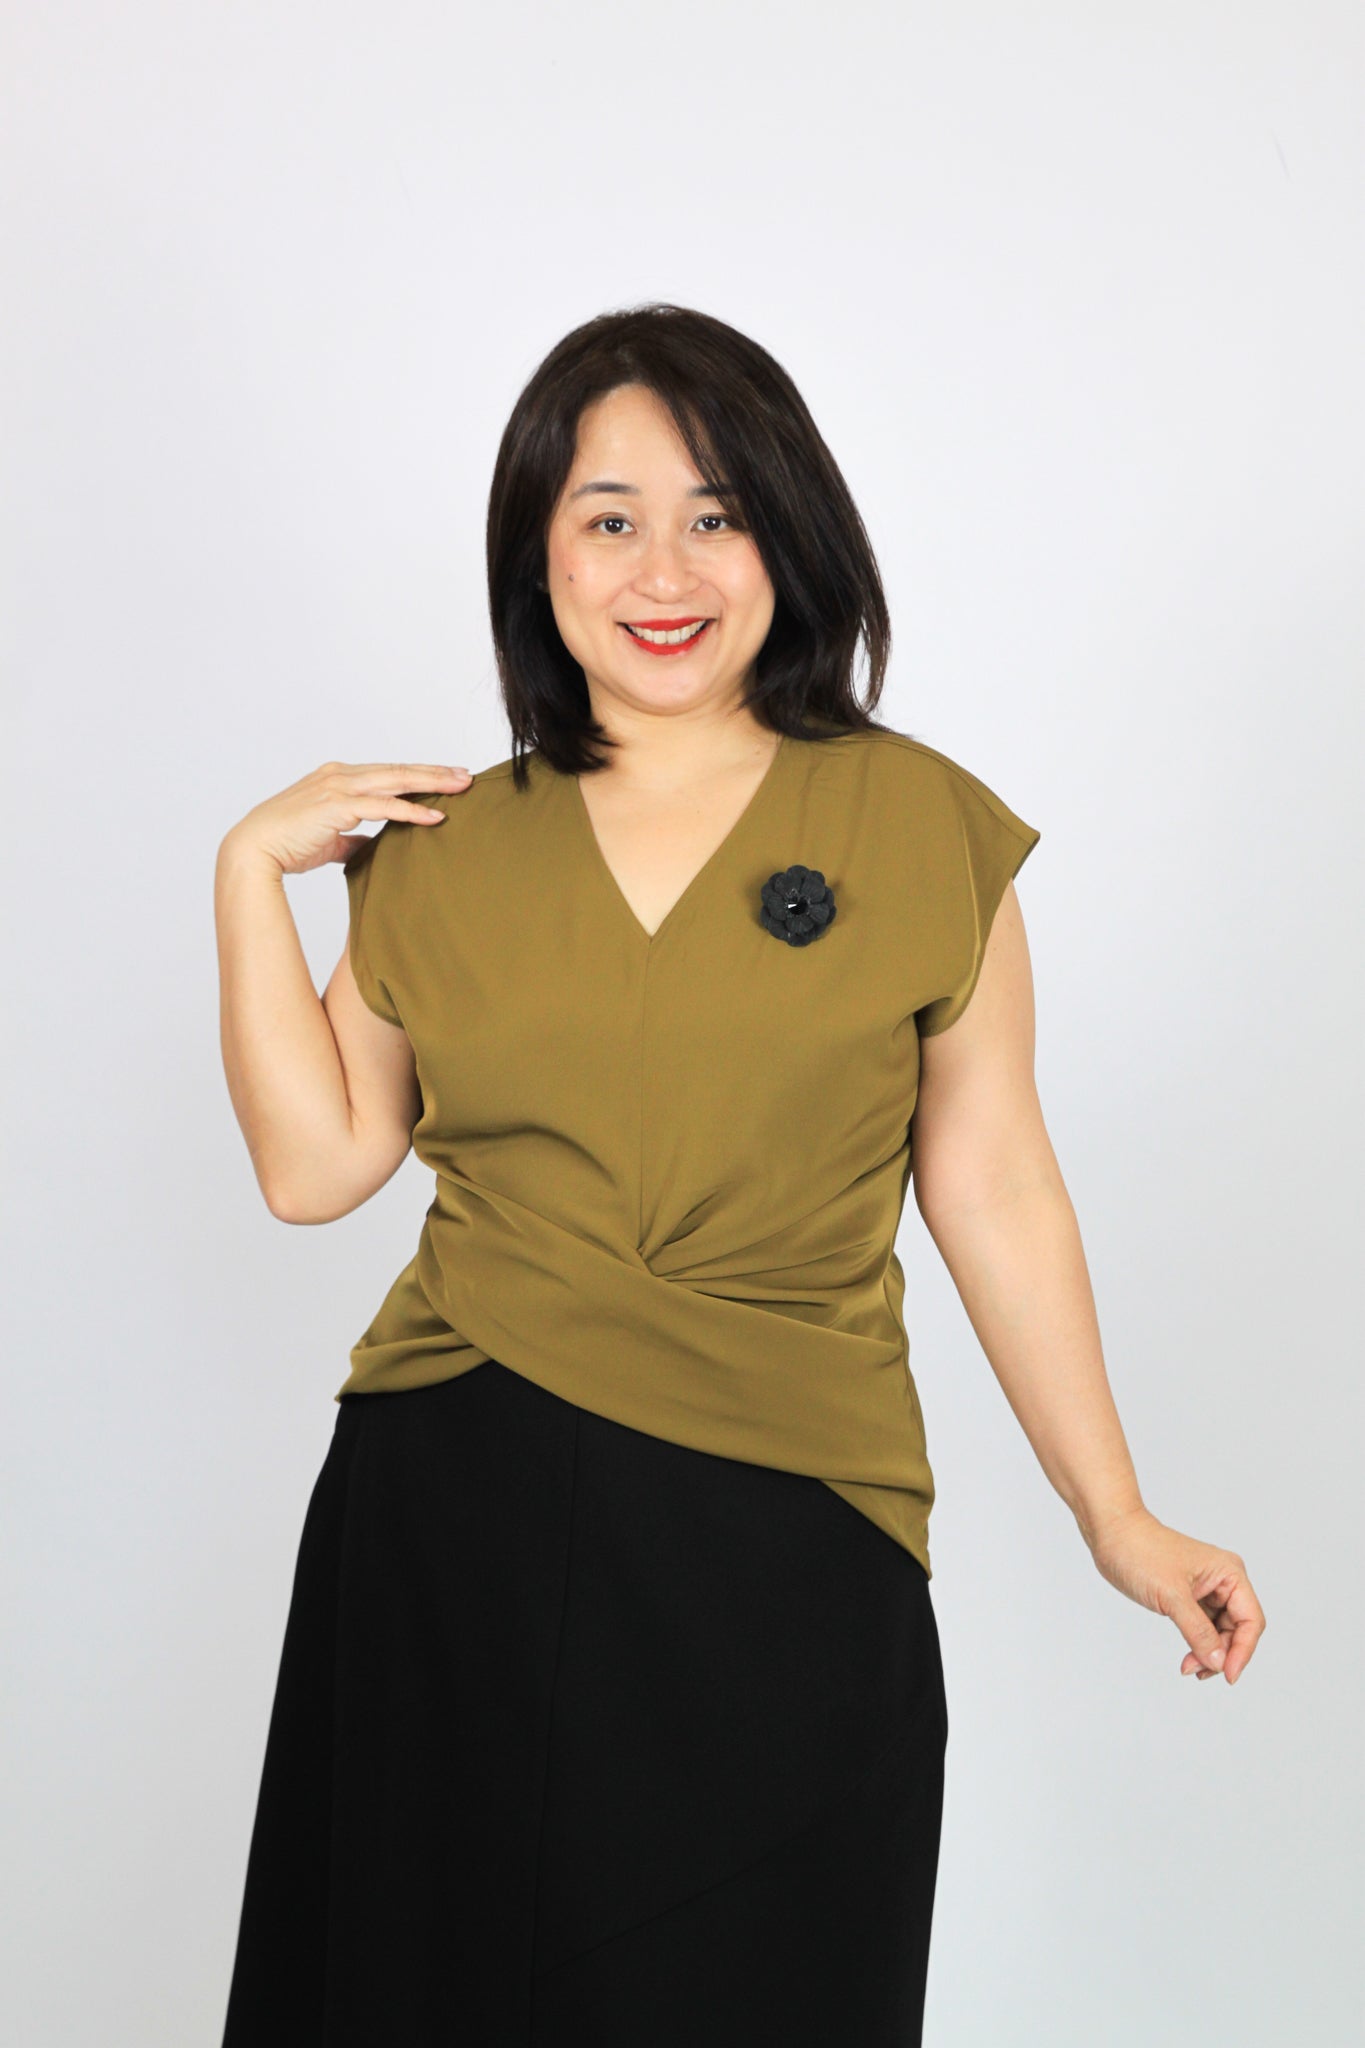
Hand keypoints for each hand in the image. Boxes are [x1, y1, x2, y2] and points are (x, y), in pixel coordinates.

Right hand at [220, 760, 472, 875]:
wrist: (254, 851)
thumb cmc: (286, 845)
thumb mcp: (328, 840)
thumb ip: (351, 838)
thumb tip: (370, 847)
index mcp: (337, 779)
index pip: (387, 774)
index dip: (418, 776)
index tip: (445, 780)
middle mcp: (340, 776)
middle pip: (398, 770)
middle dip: (435, 773)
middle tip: (467, 776)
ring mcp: (338, 787)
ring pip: (396, 781)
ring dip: (431, 784)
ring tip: (461, 787)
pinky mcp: (338, 806)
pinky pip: (384, 806)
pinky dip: (412, 811)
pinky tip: (436, 817)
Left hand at [1086, 1507, 1265, 1684]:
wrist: (1112, 1534)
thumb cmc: (1141, 1552)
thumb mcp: (1172, 1596)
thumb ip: (1198, 1632)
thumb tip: (1219, 1663)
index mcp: (1229, 1573)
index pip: (1251, 1620)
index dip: (1243, 1651)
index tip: (1228, 1675)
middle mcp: (1224, 1581)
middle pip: (1238, 1630)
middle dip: (1222, 1654)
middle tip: (1198, 1672)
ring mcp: (1207, 1590)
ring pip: (1221, 1633)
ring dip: (1209, 1653)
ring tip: (1189, 1667)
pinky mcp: (1190, 1597)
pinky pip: (1204, 1628)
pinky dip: (1198, 1645)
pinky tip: (1188, 1658)